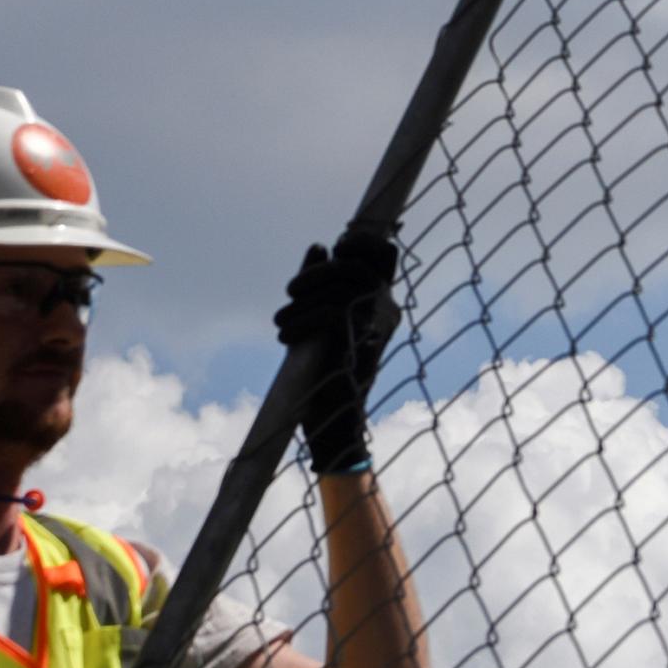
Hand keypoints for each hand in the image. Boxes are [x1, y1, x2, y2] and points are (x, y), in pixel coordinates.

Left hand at [276, 229, 402, 474]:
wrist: (334, 427)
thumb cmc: (323, 374)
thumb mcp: (319, 320)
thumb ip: (320, 283)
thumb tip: (320, 246)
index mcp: (381, 302)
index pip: (385, 253)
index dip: (362, 240)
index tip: (336, 245)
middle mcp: (387, 310)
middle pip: (356, 265)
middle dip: (317, 272)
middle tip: (290, 291)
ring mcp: (378, 326)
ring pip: (343, 287)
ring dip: (303, 298)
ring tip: (281, 320)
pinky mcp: (363, 343)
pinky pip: (332, 314)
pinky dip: (302, 321)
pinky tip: (285, 335)